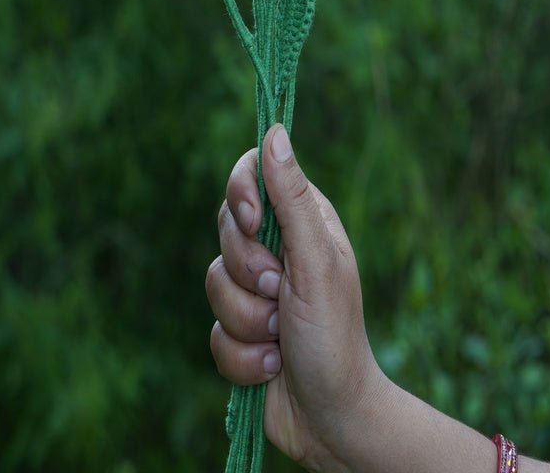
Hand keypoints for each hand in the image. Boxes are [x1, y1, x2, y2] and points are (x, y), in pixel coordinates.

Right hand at [206, 124, 385, 471]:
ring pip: (214, 282)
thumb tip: (275, 132)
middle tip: (281, 293)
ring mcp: (256, 291)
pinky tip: (271, 366)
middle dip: (248, 272)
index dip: (241, 192)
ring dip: (249, 321)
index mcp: (302, 221)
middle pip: (226, 228)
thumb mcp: (316, 260)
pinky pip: (213, 331)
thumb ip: (290, 198)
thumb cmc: (336, 335)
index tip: (251, 220)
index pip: (252, 173)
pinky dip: (242, 356)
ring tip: (281, 336)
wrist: (332, 417)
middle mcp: (277, 249)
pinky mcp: (240, 331)